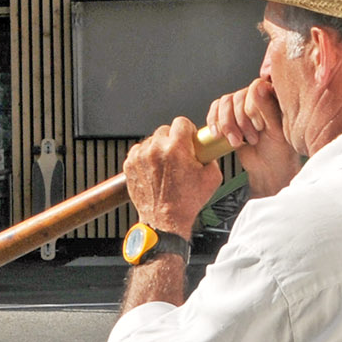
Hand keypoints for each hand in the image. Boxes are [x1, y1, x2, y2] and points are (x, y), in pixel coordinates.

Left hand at [123, 116, 221, 233]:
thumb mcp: (212, 178)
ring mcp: (140, 156)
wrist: (164, 219)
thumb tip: (208, 150)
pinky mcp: (130, 164)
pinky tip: (155, 169)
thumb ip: (211, 157)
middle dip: (173, 140)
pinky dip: (146, 157)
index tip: (189, 138)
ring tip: (166, 165)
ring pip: (151, 140)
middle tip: (179, 154)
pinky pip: (139, 151)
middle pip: (165, 130)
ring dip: (159, 148)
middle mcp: (156, 149)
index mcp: (177, 149)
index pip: (181, 122)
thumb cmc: (186, 202)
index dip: (188, 130)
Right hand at [205, 76, 300, 197]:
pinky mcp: (228, 114)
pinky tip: (219, 135)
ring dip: (226, 125)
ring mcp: (241, 106)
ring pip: (224, 103)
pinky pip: (215, 109)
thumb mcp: (277, 131)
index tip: (259, 126)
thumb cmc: (279, 153)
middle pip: (237, 97)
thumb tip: (258, 86)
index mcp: (274, 98)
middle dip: (240, 122)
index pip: (255, 87)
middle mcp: (257, 98)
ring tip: (236, 141)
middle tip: (250, 138)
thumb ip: (267, 108)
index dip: (252, 108)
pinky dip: (214, 122)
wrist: (267, 169)